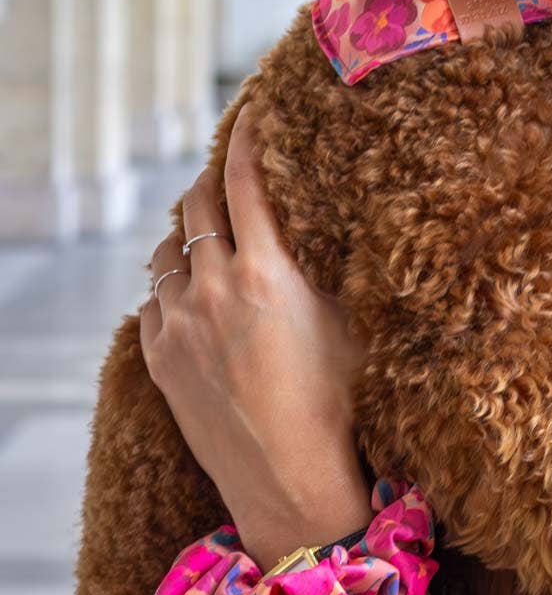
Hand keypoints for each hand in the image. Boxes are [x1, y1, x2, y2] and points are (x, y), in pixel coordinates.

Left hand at [139, 106, 370, 566]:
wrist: (290, 481)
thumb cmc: (340, 406)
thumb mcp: (352, 324)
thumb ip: (334, 269)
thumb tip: (342, 223)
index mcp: (268, 272)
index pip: (246, 181)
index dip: (248, 138)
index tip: (253, 112)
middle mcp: (215, 289)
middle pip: (198, 206)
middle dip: (213, 179)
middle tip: (230, 169)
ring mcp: (180, 324)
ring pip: (168, 252)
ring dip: (188, 233)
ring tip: (208, 233)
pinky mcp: (161, 358)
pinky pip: (157, 300)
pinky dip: (173, 284)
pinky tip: (193, 291)